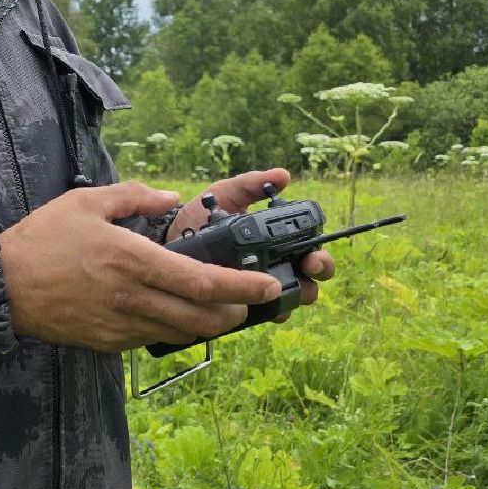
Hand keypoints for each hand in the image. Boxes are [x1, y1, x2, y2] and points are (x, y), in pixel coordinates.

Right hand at [0, 182, 286, 351]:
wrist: (3, 285)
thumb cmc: (44, 238)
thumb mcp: (87, 201)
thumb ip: (135, 195)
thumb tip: (172, 197)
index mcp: (133, 260)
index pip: (203, 282)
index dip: (243, 287)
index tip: (267, 285)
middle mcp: (133, 298)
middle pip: (203, 317)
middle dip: (237, 312)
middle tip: (251, 301)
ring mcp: (121, 325)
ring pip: (182, 333)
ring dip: (207, 324)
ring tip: (218, 308)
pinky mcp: (107, 342)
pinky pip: (152, 339)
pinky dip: (173, 329)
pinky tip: (174, 314)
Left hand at [165, 168, 335, 309]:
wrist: (168, 239)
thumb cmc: (201, 215)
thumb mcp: (227, 194)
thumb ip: (251, 184)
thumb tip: (284, 175)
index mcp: (277, 239)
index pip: (311, 249)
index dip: (319, 254)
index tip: (313, 255)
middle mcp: (275, 264)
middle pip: (310, 277)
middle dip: (316, 274)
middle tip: (308, 268)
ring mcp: (259, 285)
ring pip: (292, 297)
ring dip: (296, 295)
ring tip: (285, 291)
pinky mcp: (240, 303)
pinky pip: (262, 313)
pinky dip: (266, 311)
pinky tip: (259, 307)